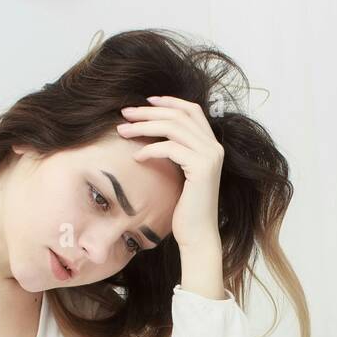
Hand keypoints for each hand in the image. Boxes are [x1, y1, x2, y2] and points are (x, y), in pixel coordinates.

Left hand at [117, 95, 223, 254]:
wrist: (197, 235)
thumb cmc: (185, 208)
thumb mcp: (181, 173)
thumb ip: (176, 151)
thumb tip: (152, 133)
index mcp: (211, 145)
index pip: (192, 110)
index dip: (169, 101)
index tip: (145, 101)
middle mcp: (214, 146)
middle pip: (178, 114)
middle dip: (149, 111)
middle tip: (124, 114)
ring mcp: (210, 156)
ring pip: (172, 127)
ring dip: (144, 126)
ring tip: (122, 131)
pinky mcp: (201, 168)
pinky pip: (170, 149)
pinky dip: (150, 149)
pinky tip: (136, 157)